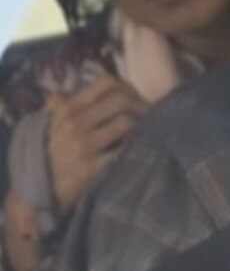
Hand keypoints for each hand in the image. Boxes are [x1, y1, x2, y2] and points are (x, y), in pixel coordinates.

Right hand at [46, 74, 147, 213]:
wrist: (41, 188)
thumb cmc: (51, 152)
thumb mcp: (53, 122)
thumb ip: (67, 102)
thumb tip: (88, 85)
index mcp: (68, 107)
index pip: (106, 82)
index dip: (127, 86)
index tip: (134, 97)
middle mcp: (76, 122)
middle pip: (122, 100)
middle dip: (140, 106)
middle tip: (147, 115)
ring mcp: (84, 144)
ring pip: (126, 122)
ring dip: (139, 126)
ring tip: (142, 131)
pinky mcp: (92, 166)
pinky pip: (123, 150)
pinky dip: (132, 147)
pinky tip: (133, 149)